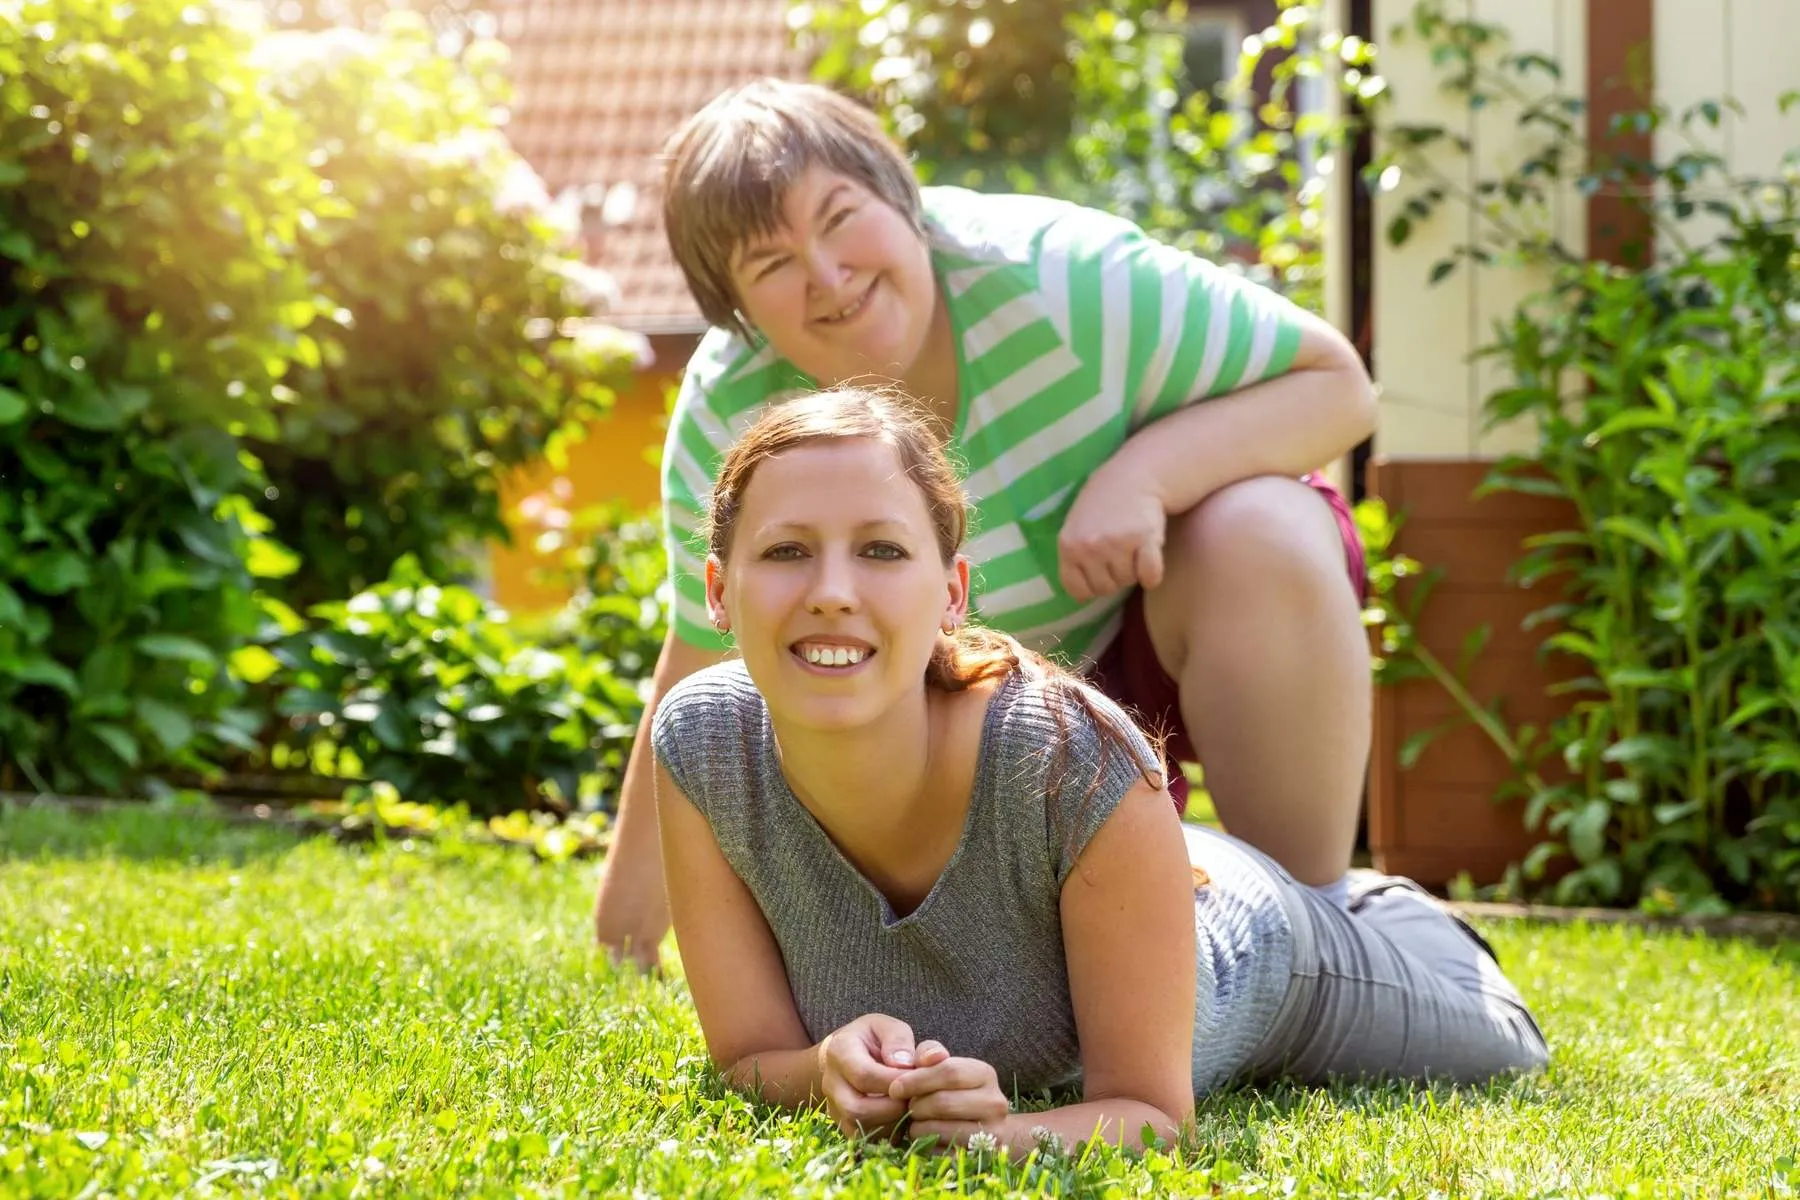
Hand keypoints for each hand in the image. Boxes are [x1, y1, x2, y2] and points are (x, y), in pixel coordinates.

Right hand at [817, 1014, 919, 1137]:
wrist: (850, 1055)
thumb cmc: (874, 1039)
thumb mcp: (887, 1027)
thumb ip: (899, 1040)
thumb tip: (906, 1064)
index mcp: (840, 1051)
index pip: (865, 1076)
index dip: (895, 1081)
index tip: (918, 1077)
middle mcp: (830, 1083)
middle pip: (857, 1109)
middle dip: (893, 1108)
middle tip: (915, 1097)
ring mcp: (834, 1108)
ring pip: (860, 1129)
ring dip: (892, 1123)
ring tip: (909, 1106)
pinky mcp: (843, 1126)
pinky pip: (865, 1140)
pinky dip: (888, 1134)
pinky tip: (901, 1117)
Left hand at [888, 1040, 1010, 1148]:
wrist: (984, 1124)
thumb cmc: (953, 1088)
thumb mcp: (944, 1064)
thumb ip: (929, 1053)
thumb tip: (923, 1059)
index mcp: (985, 1074)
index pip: (949, 1072)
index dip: (917, 1079)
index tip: (895, 1088)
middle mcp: (994, 1103)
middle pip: (943, 1103)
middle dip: (916, 1105)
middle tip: (907, 1107)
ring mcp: (991, 1133)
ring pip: (938, 1130)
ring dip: (917, 1126)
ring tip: (915, 1121)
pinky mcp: (979, 1157)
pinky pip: (940, 1153)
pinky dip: (926, 1146)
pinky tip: (925, 1137)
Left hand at [1057, 467, 1166, 600]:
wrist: (1134, 477)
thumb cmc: (1103, 504)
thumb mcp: (1075, 527)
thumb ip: (1074, 557)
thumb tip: (1080, 597)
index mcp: (1068, 545)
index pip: (1077, 590)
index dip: (1091, 586)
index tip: (1100, 572)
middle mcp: (1090, 546)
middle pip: (1105, 588)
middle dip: (1114, 576)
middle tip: (1120, 552)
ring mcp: (1117, 543)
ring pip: (1128, 582)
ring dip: (1134, 570)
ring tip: (1132, 545)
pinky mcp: (1145, 539)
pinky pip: (1150, 576)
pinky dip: (1153, 573)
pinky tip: (1150, 553)